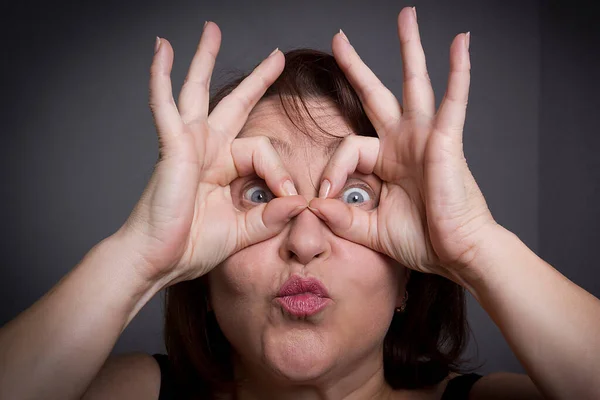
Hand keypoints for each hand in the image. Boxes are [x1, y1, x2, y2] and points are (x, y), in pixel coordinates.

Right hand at [117, 22, 305, 285]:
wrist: (157, 262)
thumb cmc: (191, 247)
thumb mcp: (243, 231)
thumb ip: (270, 217)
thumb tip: (299, 203)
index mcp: (223, 168)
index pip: (262, 151)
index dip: (281, 172)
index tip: (291, 197)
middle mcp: (206, 150)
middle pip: (233, 104)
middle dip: (256, 80)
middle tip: (275, 56)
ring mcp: (187, 145)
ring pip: (197, 92)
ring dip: (203, 60)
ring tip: (211, 30)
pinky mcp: (172, 148)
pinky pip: (165, 106)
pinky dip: (161, 78)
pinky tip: (162, 50)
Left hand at [309, 8, 497, 279]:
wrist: (458, 255)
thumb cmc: (422, 241)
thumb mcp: (370, 229)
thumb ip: (341, 217)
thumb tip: (312, 207)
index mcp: (387, 161)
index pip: (347, 147)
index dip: (330, 170)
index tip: (322, 199)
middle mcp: (405, 142)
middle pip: (377, 94)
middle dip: (358, 67)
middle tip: (341, 39)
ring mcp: (426, 137)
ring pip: (415, 84)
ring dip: (410, 50)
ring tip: (406, 16)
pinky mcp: (447, 141)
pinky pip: (454, 100)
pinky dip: (459, 72)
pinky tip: (461, 43)